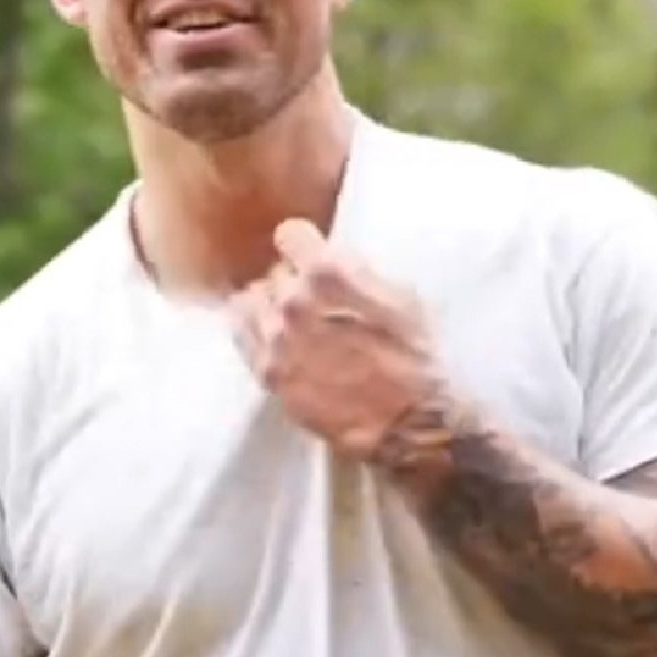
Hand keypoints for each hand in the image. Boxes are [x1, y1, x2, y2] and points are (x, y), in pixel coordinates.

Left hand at [232, 219, 443, 462]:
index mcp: (328, 273)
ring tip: (289, 321)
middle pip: (273, 272)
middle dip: (291, 281)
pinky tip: (274, 339)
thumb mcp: (399, 296)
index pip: (289, 235)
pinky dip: (254, 330)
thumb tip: (327, 258)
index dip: (303, 245)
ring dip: (267, 305)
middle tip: (313, 301)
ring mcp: (274, 339)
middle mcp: (293, 301)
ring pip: (250, 300)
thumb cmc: (415, 357)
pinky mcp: (266, 372)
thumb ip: (354, 272)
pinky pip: (240, 334)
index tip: (310, 255)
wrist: (409, 421)